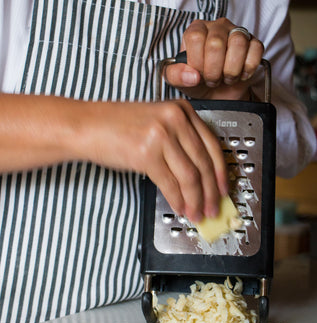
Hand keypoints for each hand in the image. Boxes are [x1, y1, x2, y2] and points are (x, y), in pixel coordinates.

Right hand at [80, 99, 227, 222]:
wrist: (87, 126)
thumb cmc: (117, 126)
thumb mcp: (156, 122)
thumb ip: (180, 139)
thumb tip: (200, 174)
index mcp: (181, 109)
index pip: (212, 144)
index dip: (220, 172)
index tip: (224, 188)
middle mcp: (175, 119)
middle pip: (203, 163)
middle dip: (211, 192)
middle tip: (214, 207)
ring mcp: (161, 135)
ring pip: (190, 176)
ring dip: (196, 200)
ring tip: (198, 213)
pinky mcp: (146, 153)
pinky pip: (170, 184)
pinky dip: (178, 200)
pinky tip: (180, 208)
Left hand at [165, 17, 263, 99]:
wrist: (217, 94)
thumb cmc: (198, 81)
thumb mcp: (179, 80)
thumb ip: (175, 75)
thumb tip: (191, 75)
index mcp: (196, 30)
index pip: (195, 38)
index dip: (197, 62)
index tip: (198, 74)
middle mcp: (216, 27)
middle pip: (216, 43)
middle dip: (213, 70)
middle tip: (212, 79)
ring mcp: (237, 32)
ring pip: (238, 43)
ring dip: (231, 70)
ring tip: (226, 78)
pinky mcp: (254, 43)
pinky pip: (256, 49)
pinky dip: (248, 68)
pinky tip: (241, 75)